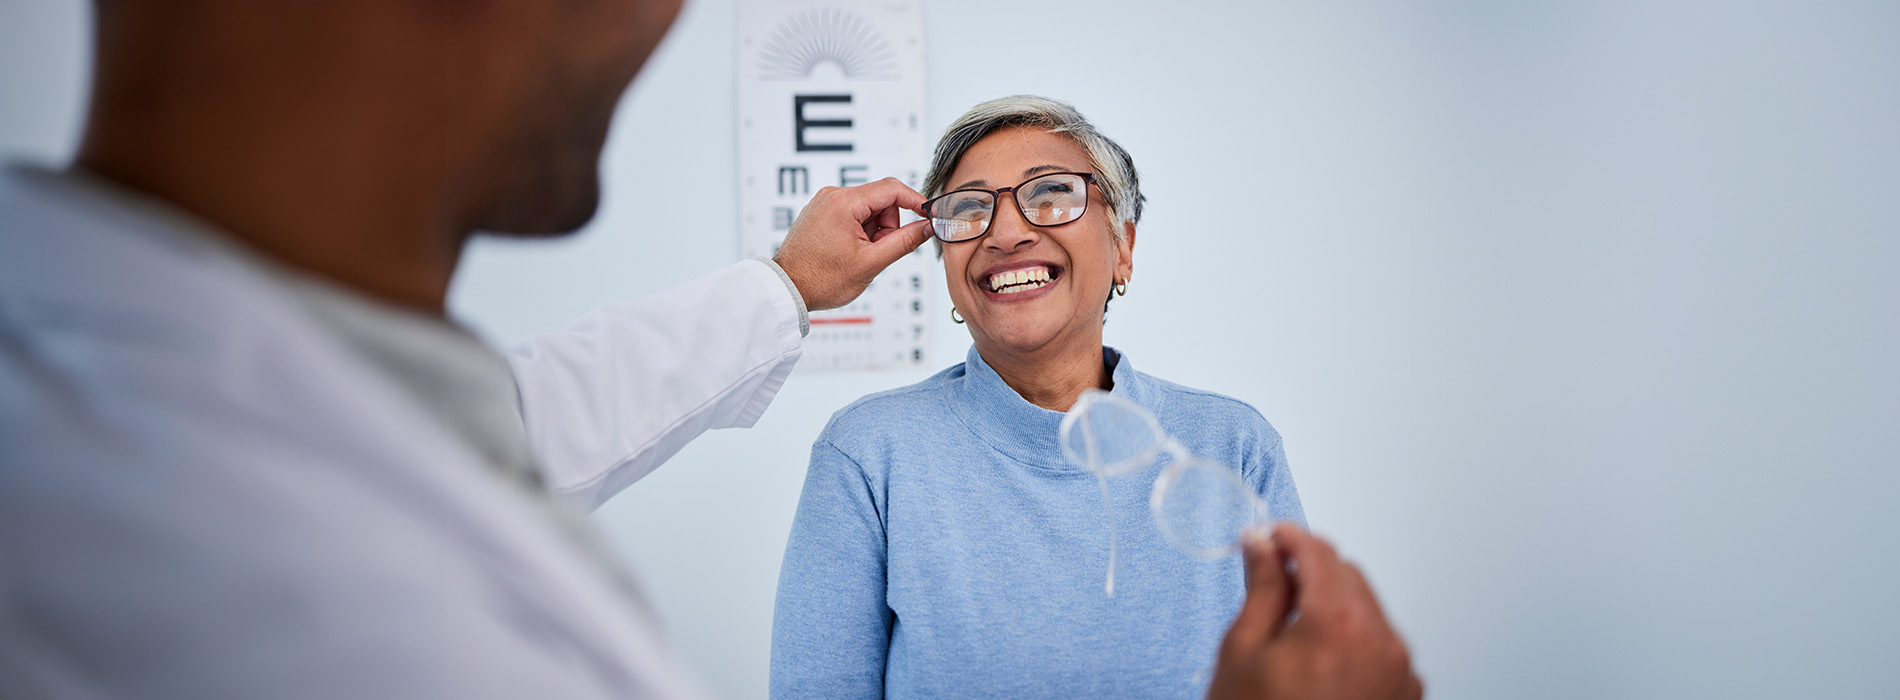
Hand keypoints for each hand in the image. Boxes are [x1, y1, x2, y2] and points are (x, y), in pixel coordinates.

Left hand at [773, 177, 932, 310]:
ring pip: (867, 209)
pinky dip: (859, 232)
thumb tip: (926, 227)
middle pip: (880, 200)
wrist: (787, 289)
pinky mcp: (821, 213)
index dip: (915, 201)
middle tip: (876, 252)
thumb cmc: (820, 279)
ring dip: (873, 231)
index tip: (928, 215)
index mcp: (843, 202)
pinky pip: (852, 215)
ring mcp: (824, 203)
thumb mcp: (871, 263)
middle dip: (887, 226)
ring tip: (857, 255)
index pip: (892, 189)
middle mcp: (832, 196)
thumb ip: (904, 242)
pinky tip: (848, 251)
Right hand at [1206, 524, 1422, 699]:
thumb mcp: (1242, 650)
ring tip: (1291, 630)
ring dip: (1333, 603)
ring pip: (1368, 609)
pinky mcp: (1405, 694)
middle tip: (1271, 579)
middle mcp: (1382, 642)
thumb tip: (1263, 547)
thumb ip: (1262, 587)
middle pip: (1348, 575)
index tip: (1268, 538)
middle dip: (1311, 570)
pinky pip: (1382, 644)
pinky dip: (1354, 637)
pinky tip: (1318, 658)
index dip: (1288, 538)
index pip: (1318, 552)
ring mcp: (1399, 672)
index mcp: (1339, 623)